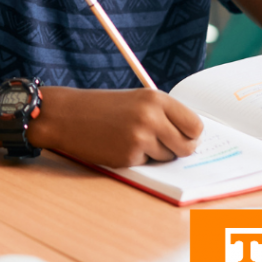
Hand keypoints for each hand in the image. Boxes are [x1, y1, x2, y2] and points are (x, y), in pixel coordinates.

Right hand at [31, 86, 202, 167]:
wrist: (65, 115)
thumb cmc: (100, 108)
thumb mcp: (135, 100)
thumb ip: (162, 114)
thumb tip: (192, 139)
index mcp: (155, 98)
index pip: (196, 125)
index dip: (190, 134)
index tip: (181, 135)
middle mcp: (151, 116)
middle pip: (188, 146)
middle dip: (177, 149)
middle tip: (160, 143)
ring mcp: (140, 137)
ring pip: (168, 157)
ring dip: (155, 154)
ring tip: (130, 139)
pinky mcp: (128, 155)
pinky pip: (147, 164)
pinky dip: (137, 159)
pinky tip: (119, 146)